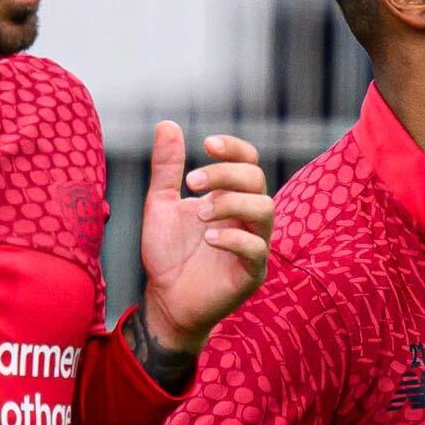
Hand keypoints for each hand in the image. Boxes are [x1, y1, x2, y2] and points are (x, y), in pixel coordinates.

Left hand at [134, 124, 270, 357]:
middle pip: (257, 180)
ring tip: (199, 213)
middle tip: (192, 182)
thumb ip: (166, 168)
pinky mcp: (251, 273)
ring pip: (264, 210)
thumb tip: (167, 124)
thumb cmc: (168, 254)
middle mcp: (247, 218)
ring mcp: (253, 244)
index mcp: (230, 198)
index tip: (206, 145)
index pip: (248, 162)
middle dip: (225, 174)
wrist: (165, 300)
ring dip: (230, 203)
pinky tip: (207, 239)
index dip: (234, 149)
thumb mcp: (160, 204)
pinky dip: (233, 238)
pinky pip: (257, 249)